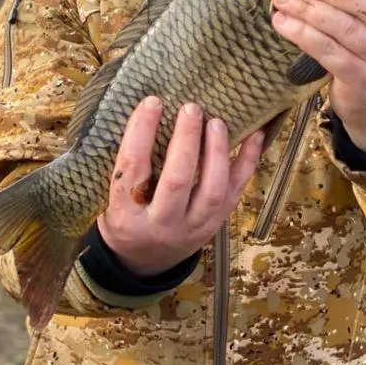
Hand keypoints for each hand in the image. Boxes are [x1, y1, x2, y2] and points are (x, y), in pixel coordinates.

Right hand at [97, 97, 263, 276]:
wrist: (144, 262)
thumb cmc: (126, 217)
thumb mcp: (111, 199)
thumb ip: (126, 166)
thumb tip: (146, 109)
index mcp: (126, 214)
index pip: (133, 168)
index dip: (141, 132)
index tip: (152, 102)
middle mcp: (161, 224)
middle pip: (176, 181)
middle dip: (186, 141)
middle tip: (190, 109)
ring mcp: (193, 227)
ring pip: (212, 191)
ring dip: (217, 152)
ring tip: (217, 122)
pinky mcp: (216, 223)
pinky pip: (236, 192)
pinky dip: (248, 162)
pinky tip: (254, 135)